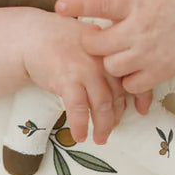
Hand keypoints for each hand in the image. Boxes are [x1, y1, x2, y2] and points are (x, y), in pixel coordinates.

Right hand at [20, 12, 128, 144]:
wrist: (33, 35)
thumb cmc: (61, 40)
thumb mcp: (91, 41)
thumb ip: (107, 58)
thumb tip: (121, 82)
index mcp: (111, 51)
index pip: (132, 77)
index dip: (141, 97)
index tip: (142, 111)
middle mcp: (102, 60)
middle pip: (117, 95)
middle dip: (116, 117)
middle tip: (112, 130)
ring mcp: (85, 70)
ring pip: (102, 105)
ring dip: (102, 126)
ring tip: (100, 139)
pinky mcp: (67, 80)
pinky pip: (78, 109)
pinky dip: (80, 125)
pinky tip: (79, 136)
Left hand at [54, 0, 174, 97]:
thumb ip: (119, 1)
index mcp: (136, 4)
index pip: (102, 4)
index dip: (79, 5)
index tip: (59, 7)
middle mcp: (140, 30)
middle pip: (98, 45)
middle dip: (93, 45)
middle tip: (99, 41)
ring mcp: (149, 53)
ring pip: (112, 67)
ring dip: (110, 63)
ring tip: (120, 55)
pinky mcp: (159, 72)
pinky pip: (130, 85)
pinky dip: (127, 80)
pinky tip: (133, 69)